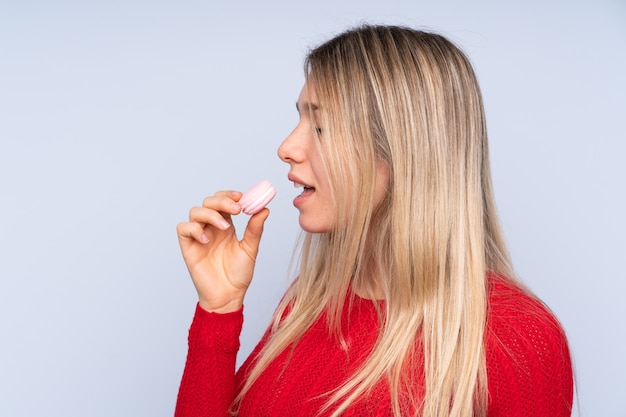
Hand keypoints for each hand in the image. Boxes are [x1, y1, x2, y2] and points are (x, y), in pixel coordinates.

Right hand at [176, 190, 269, 312]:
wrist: (229, 296)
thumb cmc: (238, 275)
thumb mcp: (250, 249)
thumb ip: (255, 229)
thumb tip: (264, 209)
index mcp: (225, 226)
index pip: (223, 201)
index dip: (229, 195)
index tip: (241, 197)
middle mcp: (210, 228)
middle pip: (208, 202)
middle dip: (222, 201)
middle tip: (236, 209)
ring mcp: (198, 237)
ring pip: (195, 211)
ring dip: (210, 214)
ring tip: (224, 227)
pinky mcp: (188, 247)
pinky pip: (183, 229)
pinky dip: (194, 229)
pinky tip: (207, 240)